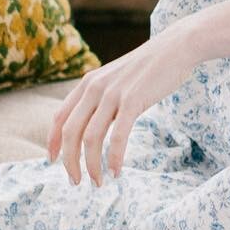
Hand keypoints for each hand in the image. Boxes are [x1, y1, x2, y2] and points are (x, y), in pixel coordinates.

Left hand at [46, 23, 200, 185]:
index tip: (54, 161)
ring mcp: (113, 94)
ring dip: (92, 165)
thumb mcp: (116, 79)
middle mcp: (94, 88)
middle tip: (76, 181)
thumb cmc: (148, 67)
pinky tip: (117, 171)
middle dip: (70, 162)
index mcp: (87, 83)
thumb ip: (101, 97)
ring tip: (98, 182)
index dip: (53, 142)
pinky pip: (118, 136)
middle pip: (70, 133)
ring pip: (90, 138)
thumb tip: (93, 123)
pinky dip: (114, 158)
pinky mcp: (133, 101)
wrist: (176, 47)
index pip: (59, 117)